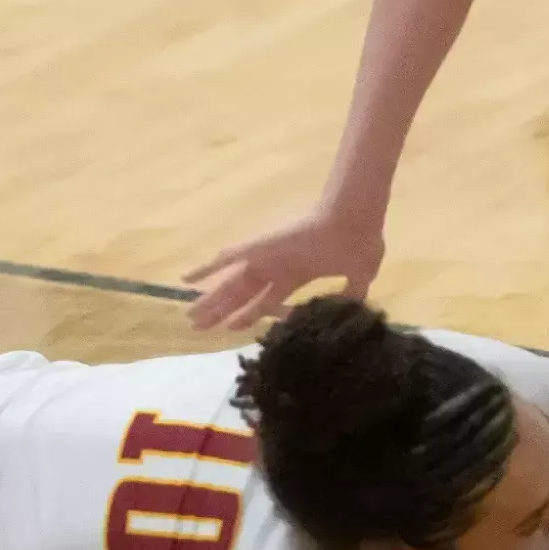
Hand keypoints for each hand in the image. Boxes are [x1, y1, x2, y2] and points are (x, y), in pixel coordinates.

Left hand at [184, 208, 386, 330]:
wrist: (356, 220)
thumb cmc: (360, 243)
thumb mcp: (361, 278)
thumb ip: (351, 296)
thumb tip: (350, 315)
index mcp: (298, 274)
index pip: (267, 300)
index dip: (250, 315)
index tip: (233, 329)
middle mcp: (277, 267)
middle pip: (242, 295)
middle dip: (222, 312)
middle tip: (200, 328)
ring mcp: (267, 257)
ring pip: (231, 283)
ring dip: (210, 300)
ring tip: (190, 317)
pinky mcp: (262, 247)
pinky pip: (228, 258)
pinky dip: (207, 267)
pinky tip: (187, 278)